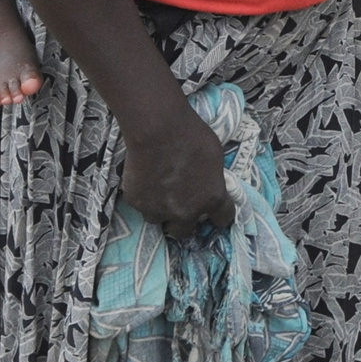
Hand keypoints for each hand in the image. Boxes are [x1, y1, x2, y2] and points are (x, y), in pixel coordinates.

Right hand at [118, 103, 233, 236]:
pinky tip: (145, 179)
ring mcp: (159, 211)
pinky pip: (142, 206)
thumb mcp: (215, 157)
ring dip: (161, 211)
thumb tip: (207, 184)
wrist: (158, 130)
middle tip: (180, 205)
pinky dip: (144, 197)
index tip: (215, 213)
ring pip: (159, 221)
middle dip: (183, 220)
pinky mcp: (137, 203)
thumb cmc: (193, 136)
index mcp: (212, 199)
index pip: (223, 219)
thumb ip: (211, 179)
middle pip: (184, 231)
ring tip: (159, 191)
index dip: (219, 215)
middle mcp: (186, 212)